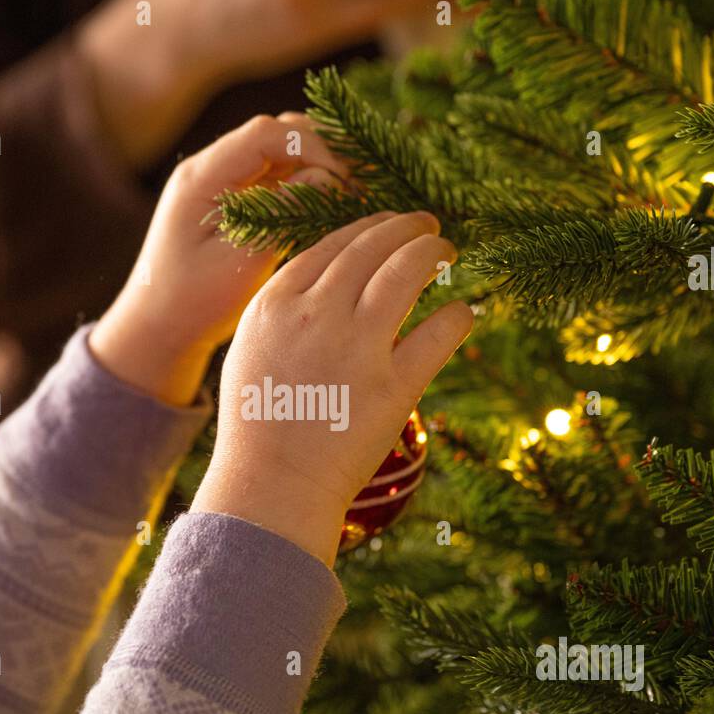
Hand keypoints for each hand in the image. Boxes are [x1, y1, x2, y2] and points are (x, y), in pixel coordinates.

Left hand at [89, 113, 346, 405]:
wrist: (158, 327)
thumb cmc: (193, 303)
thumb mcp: (240, 262)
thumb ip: (282, 215)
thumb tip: (330, 178)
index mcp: (201, 178)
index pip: (266, 134)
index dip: (314, 148)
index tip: (347, 181)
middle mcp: (209, 168)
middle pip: (276, 133)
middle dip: (323, 152)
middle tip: (359, 186)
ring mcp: (221, 181)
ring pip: (281, 151)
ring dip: (319, 165)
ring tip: (352, 195)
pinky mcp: (234, 199)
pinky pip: (277, 175)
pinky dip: (307, 182)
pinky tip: (333, 206)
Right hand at [191, 211, 472, 564]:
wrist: (270, 487)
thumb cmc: (258, 426)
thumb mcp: (251, 352)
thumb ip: (284, 313)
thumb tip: (325, 286)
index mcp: (276, 304)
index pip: (332, 243)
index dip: (368, 227)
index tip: (387, 227)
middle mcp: (317, 314)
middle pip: (372, 246)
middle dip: (405, 228)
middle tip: (427, 227)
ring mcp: (357, 347)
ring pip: (407, 270)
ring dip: (432, 252)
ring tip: (446, 251)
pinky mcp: (395, 385)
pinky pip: (440, 331)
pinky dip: (456, 314)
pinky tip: (462, 312)